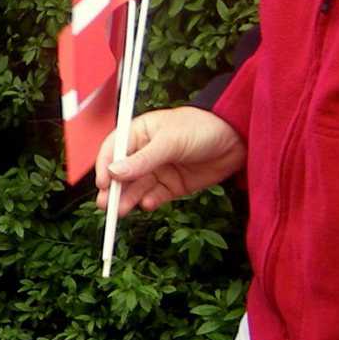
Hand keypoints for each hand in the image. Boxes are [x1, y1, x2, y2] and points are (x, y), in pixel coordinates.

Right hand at [97, 106, 244, 214]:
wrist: (236, 140)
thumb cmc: (201, 128)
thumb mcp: (170, 142)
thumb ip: (142, 159)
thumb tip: (114, 172)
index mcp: (139, 133)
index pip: (113, 149)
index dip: (105, 165)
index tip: (102, 182)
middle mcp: (145, 152)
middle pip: (122, 173)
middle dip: (113, 189)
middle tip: (105, 205)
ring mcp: (158, 170)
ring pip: (136, 188)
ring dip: (128, 199)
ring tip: (121, 211)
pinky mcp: (172, 186)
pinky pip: (155, 196)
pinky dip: (149, 201)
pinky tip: (148, 204)